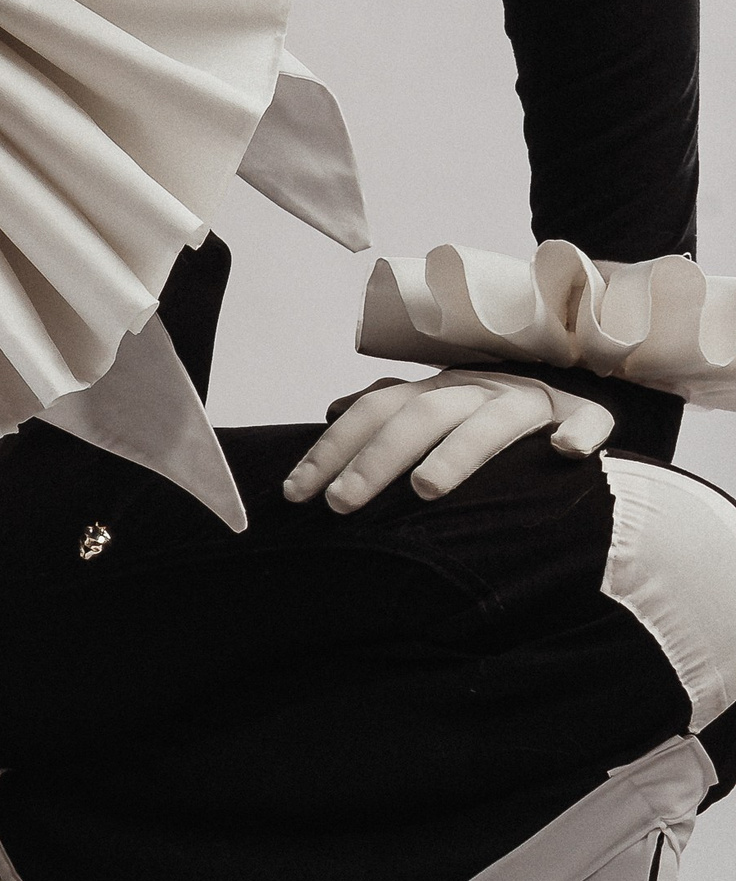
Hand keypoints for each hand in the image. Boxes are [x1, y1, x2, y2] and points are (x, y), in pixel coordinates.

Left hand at [281, 370, 614, 513]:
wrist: (579, 376)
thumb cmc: (492, 409)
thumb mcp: (439, 403)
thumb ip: (389, 408)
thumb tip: (331, 410)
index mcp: (438, 389)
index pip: (375, 411)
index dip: (332, 448)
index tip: (294, 491)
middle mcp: (478, 389)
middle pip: (421, 416)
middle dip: (376, 459)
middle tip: (340, 503)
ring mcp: (532, 401)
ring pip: (494, 421)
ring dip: (459, 452)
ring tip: (426, 488)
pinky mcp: (584, 415)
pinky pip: (586, 422)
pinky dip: (577, 435)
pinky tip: (564, 453)